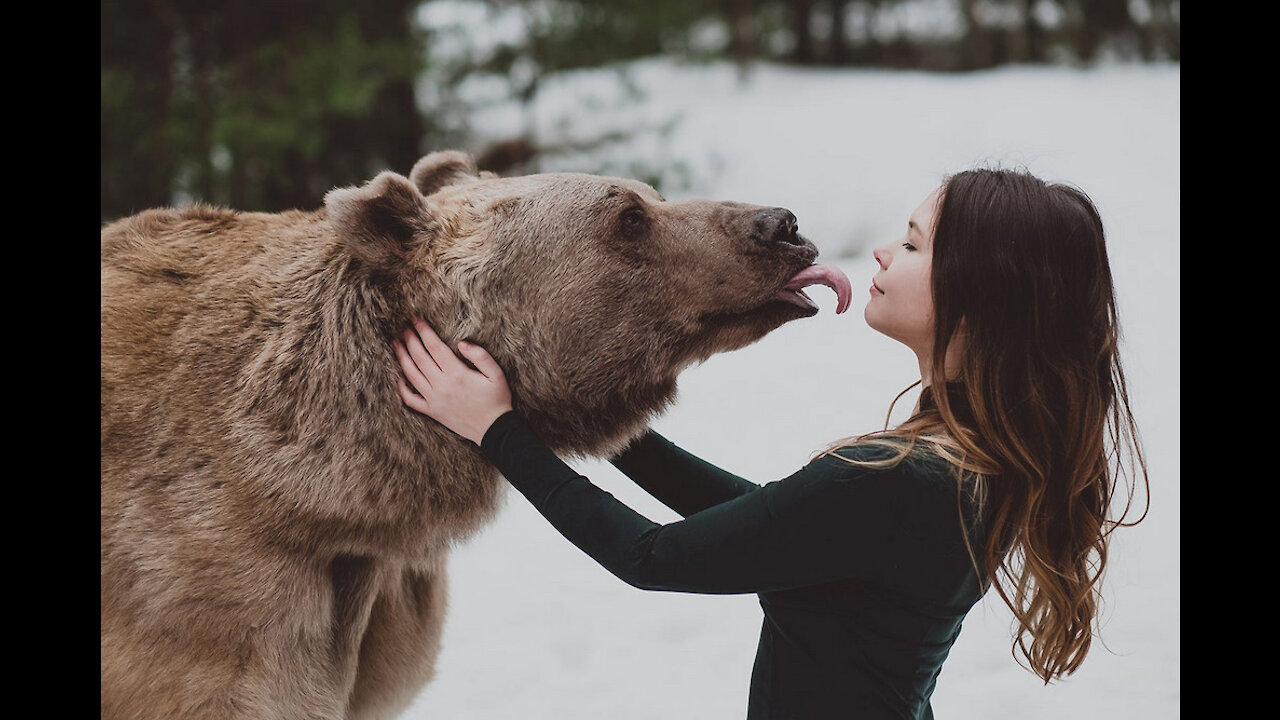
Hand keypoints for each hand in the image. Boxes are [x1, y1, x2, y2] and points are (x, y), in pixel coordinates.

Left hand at [394, 318, 513, 444]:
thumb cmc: (496, 399)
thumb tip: (461, 343)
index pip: (434, 347)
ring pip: (411, 375)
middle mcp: (442, 386)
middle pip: (420, 358)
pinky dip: (402, 387)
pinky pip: (410, 399)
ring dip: (402, 357)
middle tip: (404, 327)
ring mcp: (434, 399)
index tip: (416, 320)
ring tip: (396, 343)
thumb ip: (480, 356)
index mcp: (457, 374)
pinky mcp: (432, 411)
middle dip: (410, 340)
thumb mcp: (496, 374)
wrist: (493, 429)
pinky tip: (399, 376)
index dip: (424, 331)